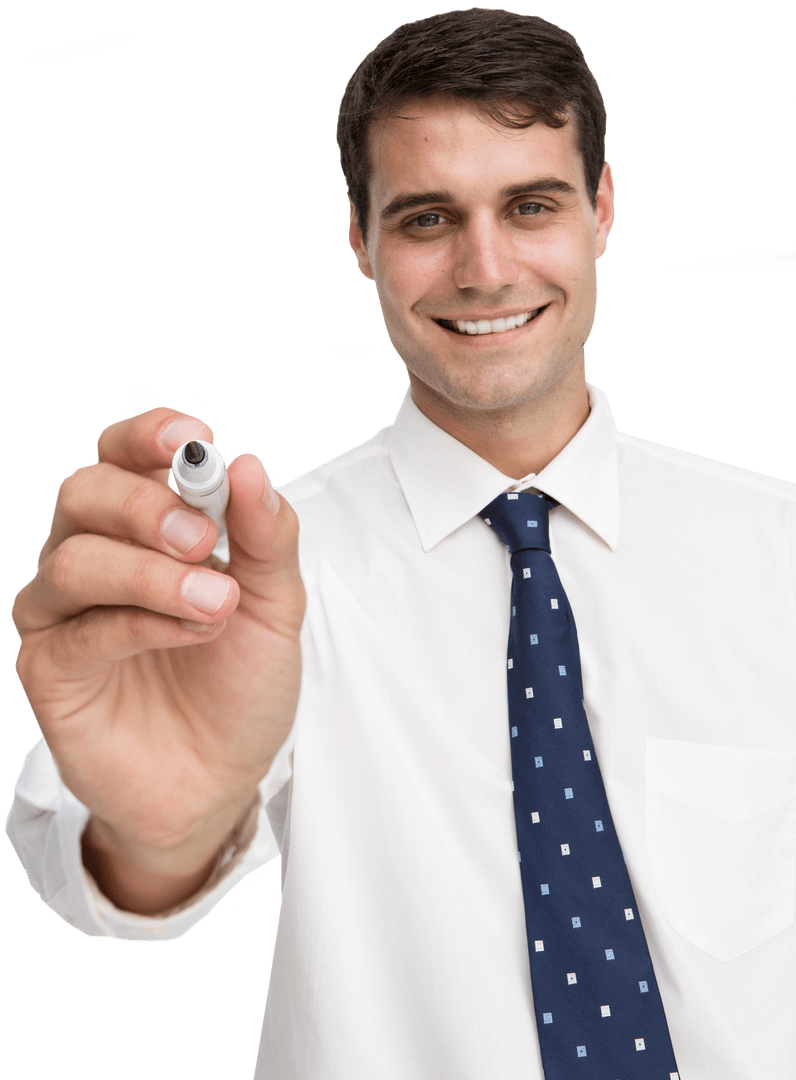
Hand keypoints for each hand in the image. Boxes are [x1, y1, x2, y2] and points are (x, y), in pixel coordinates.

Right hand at [12, 408, 303, 893]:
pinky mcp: (51, 669)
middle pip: (85, 492)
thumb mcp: (275, 604)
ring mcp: (65, 612)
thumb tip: (247, 464)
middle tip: (204, 540)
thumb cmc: (240, 685)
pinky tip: (192, 634)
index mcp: (143, 529)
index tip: (193, 440)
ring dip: (152, 574)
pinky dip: (141, 624)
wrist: (222, 778)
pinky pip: (79, 630)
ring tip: (217, 603)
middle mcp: (94, 557)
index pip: (123, 455)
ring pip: (75, 558)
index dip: (148, 437)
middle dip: (148, 506)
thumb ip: (266, 535)